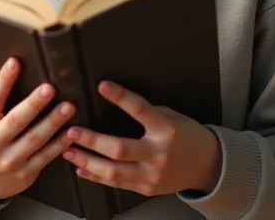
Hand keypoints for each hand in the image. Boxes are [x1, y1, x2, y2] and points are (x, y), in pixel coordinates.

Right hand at [0, 57, 74, 202]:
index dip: (3, 80)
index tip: (14, 62)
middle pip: (15, 121)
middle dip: (33, 104)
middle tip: (49, 88)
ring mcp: (10, 161)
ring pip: (34, 140)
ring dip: (53, 123)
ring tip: (68, 106)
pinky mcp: (25, 174)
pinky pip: (45, 158)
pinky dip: (59, 145)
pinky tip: (71, 132)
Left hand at [63, 81, 220, 196]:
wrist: (206, 165)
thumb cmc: (187, 134)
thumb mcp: (171, 116)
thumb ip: (147, 113)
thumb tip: (118, 101)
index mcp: (165, 129)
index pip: (140, 109)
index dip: (121, 97)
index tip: (102, 86)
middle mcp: (157, 154)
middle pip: (120, 149)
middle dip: (92, 141)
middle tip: (72, 131)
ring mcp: (151, 175)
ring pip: (113, 172)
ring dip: (88, 161)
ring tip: (68, 151)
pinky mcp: (146, 189)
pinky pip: (117, 185)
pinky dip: (97, 177)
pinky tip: (82, 169)